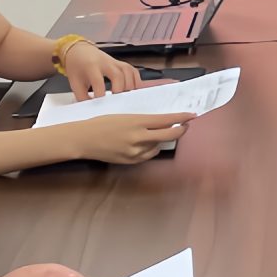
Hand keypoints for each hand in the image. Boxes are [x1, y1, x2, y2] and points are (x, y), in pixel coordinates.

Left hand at [61, 41, 141, 100]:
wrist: (79, 50)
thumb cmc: (77, 67)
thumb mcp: (75, 82)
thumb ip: (83, 97)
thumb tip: (93, 110)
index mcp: (91, 66)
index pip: (98, 81)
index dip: (100, 94)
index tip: (100, 104)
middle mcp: (105, 62)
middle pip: (118, 75)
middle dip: (119, 90)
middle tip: (116, 102)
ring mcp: (115, 62)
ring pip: (128, 72)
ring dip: (129, 86)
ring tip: (125, 98)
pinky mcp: (121, 63)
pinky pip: (133, 71)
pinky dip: (136, 81)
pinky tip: (133, 90)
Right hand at [67, 112, 193, 164]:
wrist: (84, 139)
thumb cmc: (101, 123)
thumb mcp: (124, 115)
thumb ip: (143, 120)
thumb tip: (161, 122)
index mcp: (136, 121)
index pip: (166, 119)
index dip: (181, 117)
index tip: (192, 115)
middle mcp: (139, 137)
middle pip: (169, 134)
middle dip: (181, 129)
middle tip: (185, 125)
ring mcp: (135, 151)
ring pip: (159, 145)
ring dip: (162, 139)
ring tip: (155, 133)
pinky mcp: (131, 161)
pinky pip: (149, 155)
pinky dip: (151, 149)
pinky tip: (146, 143)